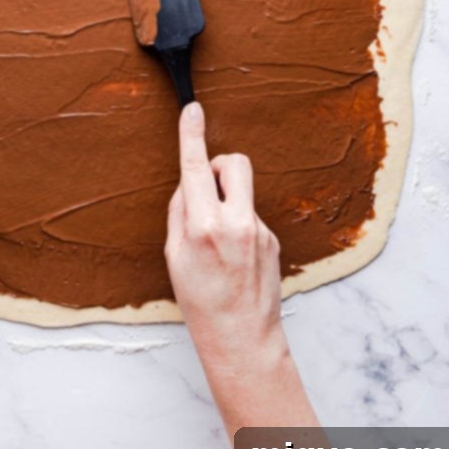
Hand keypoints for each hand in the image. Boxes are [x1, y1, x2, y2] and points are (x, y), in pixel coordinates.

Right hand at [165, 102, 285, 370]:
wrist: (241, 339)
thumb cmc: (201, 303)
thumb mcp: (174, 257)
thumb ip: (180, 214)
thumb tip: (189, 186)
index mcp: (203, 226)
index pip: (194, 167)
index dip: (191, 134)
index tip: (193, 109)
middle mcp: (235, 223)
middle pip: (233, 162)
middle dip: (218, 164)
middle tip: (206, 187)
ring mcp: (260, 230)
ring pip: (242, 191)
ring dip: (227, 199)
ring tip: (217, 241)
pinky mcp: (274, 239)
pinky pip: (251, 215)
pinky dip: (238, 226)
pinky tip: (234, 258)